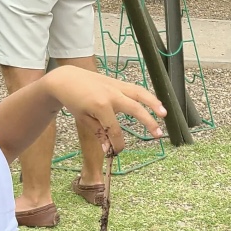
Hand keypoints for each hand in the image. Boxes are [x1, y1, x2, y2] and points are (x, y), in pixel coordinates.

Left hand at [43, 66, 165, 152]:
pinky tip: (156, 104)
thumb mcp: (84, 119)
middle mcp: (111, 94)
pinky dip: (146, 96)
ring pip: (139, 93)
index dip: (117, 143)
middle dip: (148, 122)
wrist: (66, 79)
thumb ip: (99, 133)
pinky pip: (135, 89)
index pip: (115, 129)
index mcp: (100, 106)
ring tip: (164, 114)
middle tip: (158, 135)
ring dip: (153, 103)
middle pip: (134, 109)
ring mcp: (115, 86)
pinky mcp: (117, 83)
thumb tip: (108, 150)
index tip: (117, 152)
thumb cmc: (74, 100)